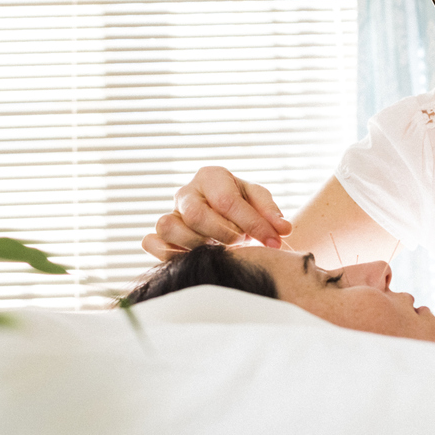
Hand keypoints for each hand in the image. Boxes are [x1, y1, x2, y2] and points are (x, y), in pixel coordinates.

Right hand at [141, 167, 291, 259]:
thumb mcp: (260, 202)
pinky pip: (151, 242)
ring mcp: (170, 213)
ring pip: (168, 227)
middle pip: (195, 214)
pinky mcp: (160, 235)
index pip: (227, 201)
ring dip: (197, 245)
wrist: (229, 219)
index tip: (273, 241)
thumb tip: (283, 230)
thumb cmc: (244, 207)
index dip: (253, 224)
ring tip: (218, 249)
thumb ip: (271, 214)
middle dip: (223, 234)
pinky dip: (167, 253)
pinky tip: (193, 257)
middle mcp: (186, 192)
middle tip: (241, 243)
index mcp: (211, 177)